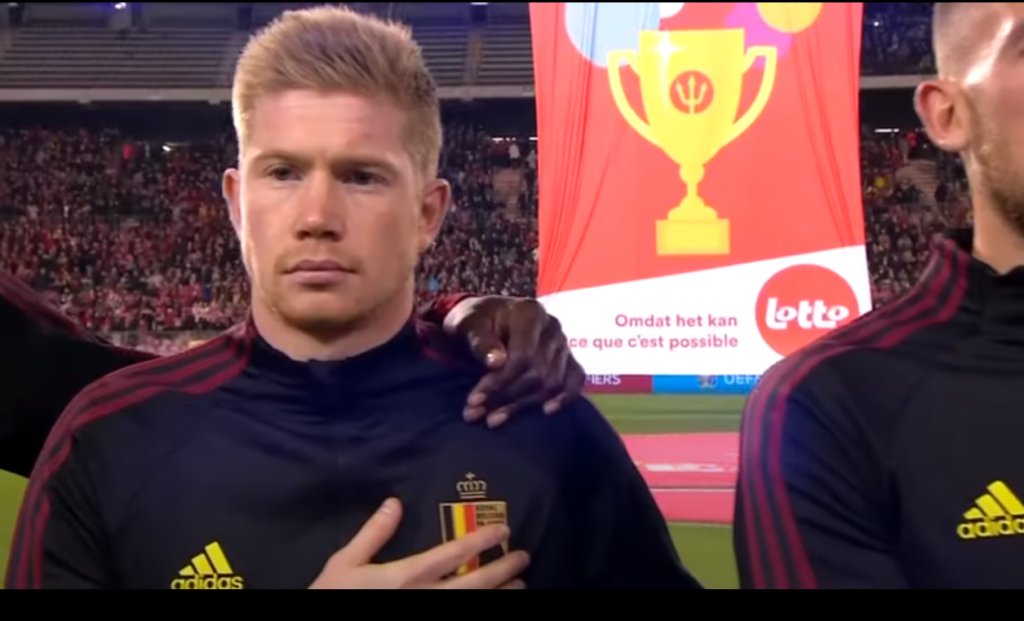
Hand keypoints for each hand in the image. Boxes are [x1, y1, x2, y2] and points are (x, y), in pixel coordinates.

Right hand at [309, 498, 529, 588]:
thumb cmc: (332, 596)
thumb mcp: (345, 563)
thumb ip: (373, 533)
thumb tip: (394, 503)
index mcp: (405, 577)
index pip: (451, 554)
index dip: (480, 540)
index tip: (503, 530)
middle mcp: (424, 598)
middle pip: (474, 585)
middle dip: (503, 571)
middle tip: (524, 558)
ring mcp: (428, 617)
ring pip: (474, 607)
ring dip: (500, 597)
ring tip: (521, 585)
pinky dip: (482, 610)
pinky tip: (494, 605)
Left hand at [445, 296, 585, 427]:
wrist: (485, 318)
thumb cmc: (475, 320)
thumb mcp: (467, 323)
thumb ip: (480, 340)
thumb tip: (497, 362)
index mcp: (529, 313)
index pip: (522, 356)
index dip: (499, 381)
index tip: (474, 399)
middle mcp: (552, 327)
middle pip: (537, 373)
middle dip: (505, 397)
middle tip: (474, 413)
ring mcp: (562, 343)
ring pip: (551, 383)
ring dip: (522, 405)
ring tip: (492, 419)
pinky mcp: (568, 358)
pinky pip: (576, 379)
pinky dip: (565, 397)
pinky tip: (546, 411)